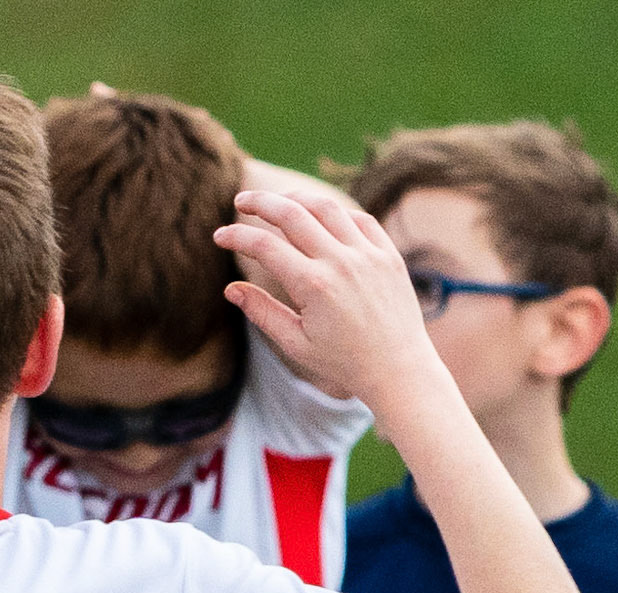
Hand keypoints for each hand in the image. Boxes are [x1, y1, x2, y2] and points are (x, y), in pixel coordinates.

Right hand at [213, 190, 438, 408]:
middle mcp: (340, 262)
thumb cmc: (342, 362)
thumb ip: (262, 312)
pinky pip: (357, 218)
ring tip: (277, 203)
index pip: (266, 247)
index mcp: (314, 287)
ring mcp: (367, 254)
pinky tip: (317, 217)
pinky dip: (333, 212)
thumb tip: (230, 289)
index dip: (237, 237)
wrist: (397, 368)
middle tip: (240, 200)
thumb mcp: (296, 344)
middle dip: (261, 203)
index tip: (220, 236)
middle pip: (292, 213)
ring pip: (325, 207)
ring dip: (296, 198)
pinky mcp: (387, 252)